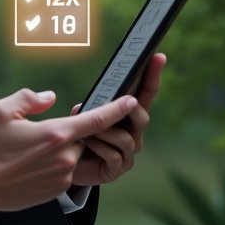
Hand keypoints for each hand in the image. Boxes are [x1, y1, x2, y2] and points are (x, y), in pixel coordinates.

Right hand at [0, 88, 139, 211]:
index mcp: (56, 134)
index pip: (97, 119)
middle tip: (43, 133)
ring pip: (73, 155)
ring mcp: (63, 176)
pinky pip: (65, 172)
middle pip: (82, 138)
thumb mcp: (1, 111)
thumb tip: (50, 98)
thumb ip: (29, 98)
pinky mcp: (57, 190)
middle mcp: (66, 156)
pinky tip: (30, 165)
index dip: (117, 109)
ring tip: (31, 151)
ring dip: (61, 149)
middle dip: (69, 132)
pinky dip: (54, 165)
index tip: (131, 101)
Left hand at [71, 53, 166, 186]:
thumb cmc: (76, 136)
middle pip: (142, 116)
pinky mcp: (118, 169)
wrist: (66, 168)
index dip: (152, 76)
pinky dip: (99, 147)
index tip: (158, 56)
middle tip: (120, 103)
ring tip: (88, 131)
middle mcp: (133, 133)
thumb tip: (82, 107)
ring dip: (106, 132)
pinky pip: (114, 156)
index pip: (144, 93)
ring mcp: (128, 152)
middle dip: (130, 109)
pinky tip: (87, 144)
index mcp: (127, 116)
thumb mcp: (80, 117)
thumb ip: (85, 110)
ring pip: (126, 138)